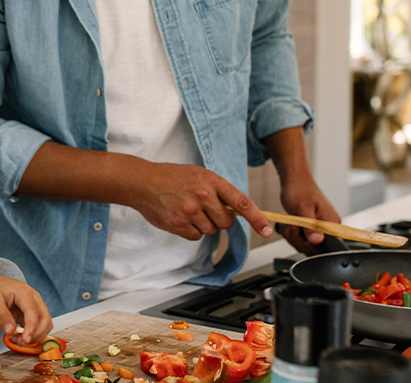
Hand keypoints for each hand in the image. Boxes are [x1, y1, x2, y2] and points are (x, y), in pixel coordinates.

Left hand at [0, 271, 52, 345]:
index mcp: (24, 291)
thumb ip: (2, 317)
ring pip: (45, 323)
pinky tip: (19, 337)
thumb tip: (11, 331)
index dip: (31, 327)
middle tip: (20, 342)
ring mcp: (33, 305)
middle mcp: (33, 297)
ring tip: (17, 340)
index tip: (25, 340)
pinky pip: (38, 325)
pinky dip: (33, 334)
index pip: (33, 311)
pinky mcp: (31, 313)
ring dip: (35, 335)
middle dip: (36, 334)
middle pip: (45, 318)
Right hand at [131, 163, 273, 240]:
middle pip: (226, 222)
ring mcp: (191, 211)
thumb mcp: (199, 175)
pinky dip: (190, 230)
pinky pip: (195, 236)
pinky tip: (180, 217)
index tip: (267, 230)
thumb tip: (236, 210)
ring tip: (187, 209)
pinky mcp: (179, 224)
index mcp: (212, 181)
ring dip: (202, 224)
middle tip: (204, 209)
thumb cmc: (171, 177)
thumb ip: (218, 191)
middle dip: (219, 219)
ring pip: (210, 230)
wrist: (143, 182)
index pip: (242, 203)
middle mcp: (203, 196)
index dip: (257, 219)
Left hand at [277, 174, 340, 254]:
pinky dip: (292, 234)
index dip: (312, 245)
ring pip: (304, 246)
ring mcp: (319, 230)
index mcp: (332, 224)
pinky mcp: (311, 230)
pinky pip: (300, 241)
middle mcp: (329, 229)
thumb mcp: (303, 209)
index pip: (329, 247)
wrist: (294, 181)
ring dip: (293, 236)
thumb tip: (317, 241)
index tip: (302, 234)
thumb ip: (310, 227)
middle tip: (293, 224)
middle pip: (314, 249)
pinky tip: (290, 224)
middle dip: (298, 239)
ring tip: (291, 221)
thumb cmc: (300, 190)